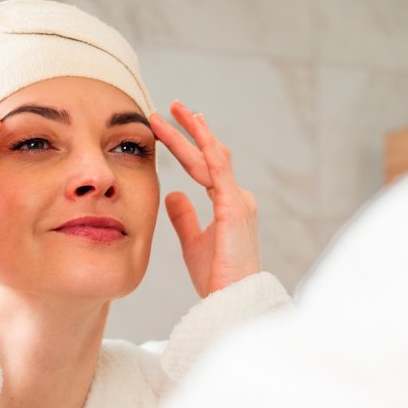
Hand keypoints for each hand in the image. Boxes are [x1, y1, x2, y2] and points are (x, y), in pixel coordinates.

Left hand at [150, 100, 260, 297]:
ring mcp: (238, 199)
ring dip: (192, 131)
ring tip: (174, 110)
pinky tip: (195, 127)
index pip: (205, 166)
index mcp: (229, 204)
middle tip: (170, 107)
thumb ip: (184, 217)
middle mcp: (237, 197)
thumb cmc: (216, 276)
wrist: (231, 300)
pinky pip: (219, 168)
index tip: (169, 127)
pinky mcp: (234, 206)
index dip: (187, 146)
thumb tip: (173, 194)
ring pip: (213, 156)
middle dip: (189, 130)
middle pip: (209, 154)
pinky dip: (206, 145)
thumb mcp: (193, 241)